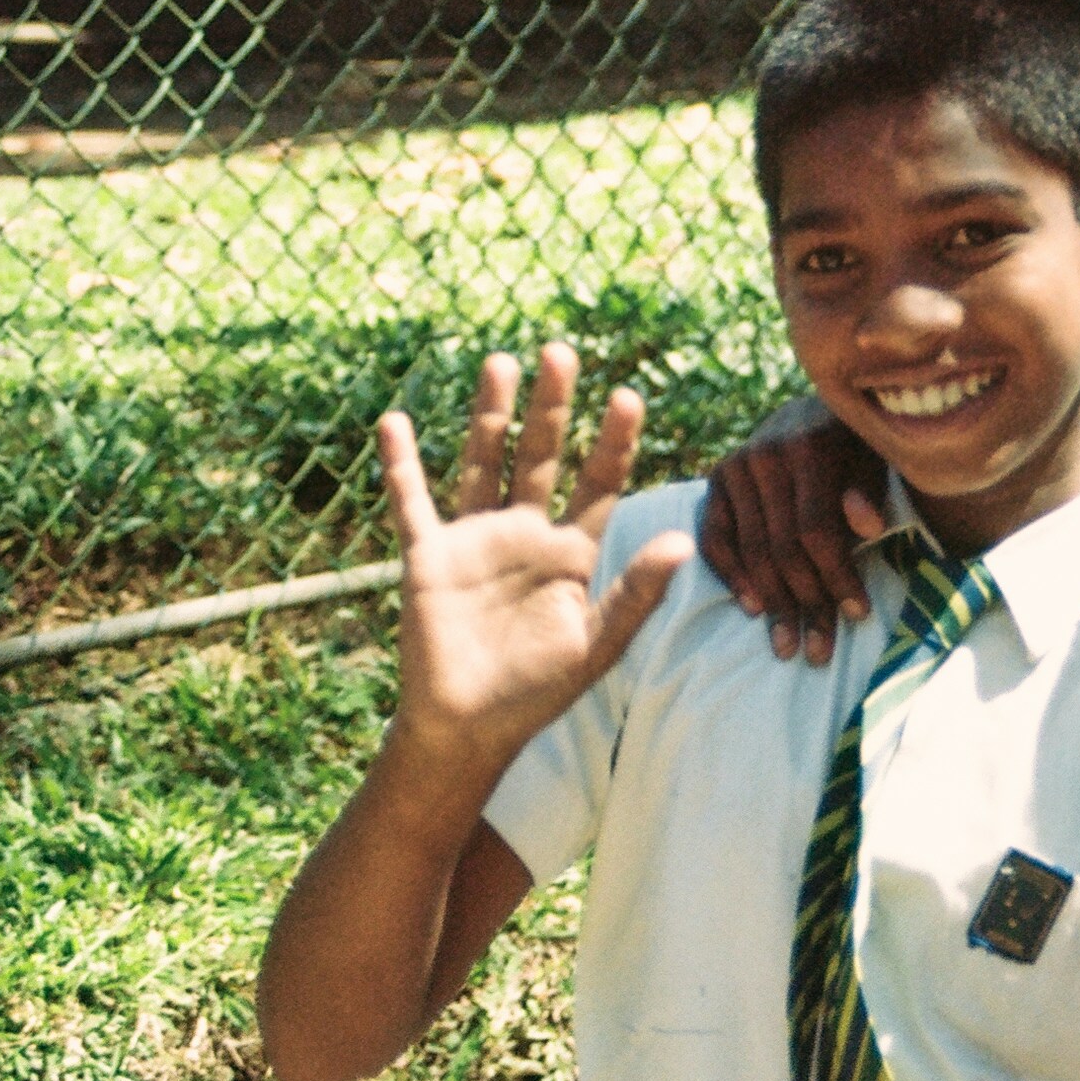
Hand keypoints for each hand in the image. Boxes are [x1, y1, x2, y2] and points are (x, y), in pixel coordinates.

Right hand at [381, 344, 691, 770]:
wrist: (469, 729)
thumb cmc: (538, 693)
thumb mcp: (598, 645)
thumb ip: (637, 593)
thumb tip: (682, 542)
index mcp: (573, 552)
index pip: (599, 483)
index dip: (613, 441)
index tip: (627, 396)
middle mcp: (525, 534)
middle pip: (541, 455)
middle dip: (552, 406)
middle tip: (561, 351)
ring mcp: (475, 540)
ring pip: (483, 461)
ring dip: (490, 414)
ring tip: (500, 361)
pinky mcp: (428, 557)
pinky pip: (412, 502)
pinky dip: (402, 464)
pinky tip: (396, 422)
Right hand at [699, 414, 890, 662]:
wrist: (815, 413)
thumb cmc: (858, 447)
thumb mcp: (877, 461)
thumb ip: (871, 492)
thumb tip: (868, 526)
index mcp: (811, 446)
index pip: (818, 529)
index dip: (838, 576)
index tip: (858, 615)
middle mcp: (766, 453)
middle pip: (783, 548)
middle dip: (806, 604)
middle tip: (819, 651)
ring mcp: (736, 465)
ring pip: (752, 551)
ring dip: (772, 604)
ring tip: (788, 646)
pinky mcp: (717, 478)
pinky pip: (716, 538)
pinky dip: (732, 576)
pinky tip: (753, 609)